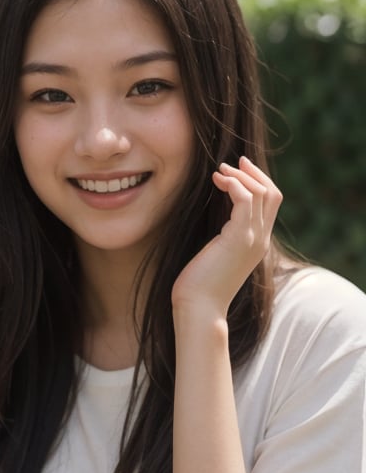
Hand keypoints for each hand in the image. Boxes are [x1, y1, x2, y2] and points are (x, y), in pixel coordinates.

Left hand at [171, 156, 282, 317]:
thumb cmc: (199, 288)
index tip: (235, 172)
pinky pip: (246, 200)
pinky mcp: (240, 239)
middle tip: (232, 163)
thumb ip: (221, 240)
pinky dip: (235, 185)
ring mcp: (253, 239)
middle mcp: (260, 240)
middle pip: (273, 194)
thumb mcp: (214, 258)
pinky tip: (219, 182)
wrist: (200, 309)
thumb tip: (213, 228)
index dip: (256, 183)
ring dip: (240, 176)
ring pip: (261, 193)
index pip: (270, 204)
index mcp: (257, 244)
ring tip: (219, 172)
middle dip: (254, 173)